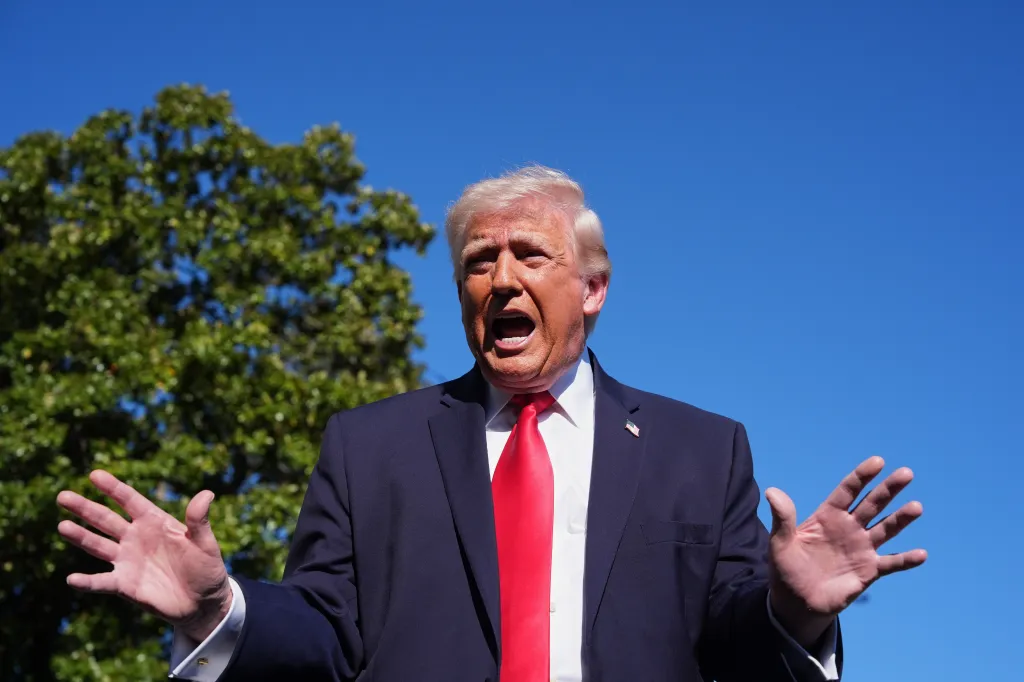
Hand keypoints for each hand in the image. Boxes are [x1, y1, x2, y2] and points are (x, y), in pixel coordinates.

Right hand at [56, 470, 231, 641]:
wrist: (203, 603)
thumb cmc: (206, 568)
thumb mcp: (205, 543)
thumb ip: (199, 521)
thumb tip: (207, 493)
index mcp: (154, 522)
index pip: (130, 501)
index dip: (113, 488)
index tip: (94, 475)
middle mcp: (136, 538)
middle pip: (105, 520)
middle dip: (85, 508)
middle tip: (62, 496)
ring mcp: (127, 560)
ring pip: (98, 545)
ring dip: (80, 537)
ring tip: (61, 525)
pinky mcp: (124, 585)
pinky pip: (102, 582)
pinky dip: (87, 582)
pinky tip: (72, 579)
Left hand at [766, 456, 925, 646]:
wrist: (797, 602)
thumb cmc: (787, 569)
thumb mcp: (780, 543)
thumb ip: (782, 518)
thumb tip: (772, 491)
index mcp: (828, 516)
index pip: (848, 491)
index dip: (862, 476)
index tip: (878, 461)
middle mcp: (849, 528)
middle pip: (872, 504)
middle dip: (888, 489)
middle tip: (906, 473)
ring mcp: (861, 548)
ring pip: (886, 529)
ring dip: (901, 519)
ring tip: (916, 507)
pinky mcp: (869, 570)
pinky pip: (891, 563)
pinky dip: (906, 560)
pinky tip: (921, 554)